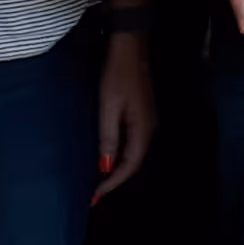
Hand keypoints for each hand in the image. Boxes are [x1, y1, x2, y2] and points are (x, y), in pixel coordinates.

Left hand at [92, 31, 154, 202]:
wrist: (130, 48)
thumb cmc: (118, 75)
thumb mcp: (109, 107)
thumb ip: (108, 138)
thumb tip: (106, 166)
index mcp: (143, 130)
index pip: (129, 166)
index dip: (112, 184)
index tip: (95, 197)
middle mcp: (149, 129)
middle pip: (133, 163)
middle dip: (114, 181)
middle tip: (94, 195)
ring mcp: (146, 122)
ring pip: (132, 154)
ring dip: (116, 169)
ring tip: (98, 182)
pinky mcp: (140, 115)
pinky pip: (131, 143)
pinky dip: (118, 155)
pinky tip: (106, 157)